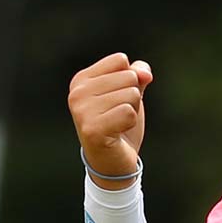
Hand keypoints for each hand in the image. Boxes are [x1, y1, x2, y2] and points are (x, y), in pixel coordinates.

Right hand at [68, 53, 152, 186]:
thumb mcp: (129, 91)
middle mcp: (77, 93)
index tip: (116, 99)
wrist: (112, 162)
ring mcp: (82, 112)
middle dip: (132, 97)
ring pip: (131, 94)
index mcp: (81, 80)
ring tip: (117, 124)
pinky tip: (117, 133)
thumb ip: (138, 73)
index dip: (129, 79)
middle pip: (129, 76)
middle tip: (117, 115)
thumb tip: (144, 74)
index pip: (120, 60)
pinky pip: (129, 113)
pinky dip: (130, 124)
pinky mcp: (92, 130)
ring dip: (132, 111)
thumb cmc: (119, 123)